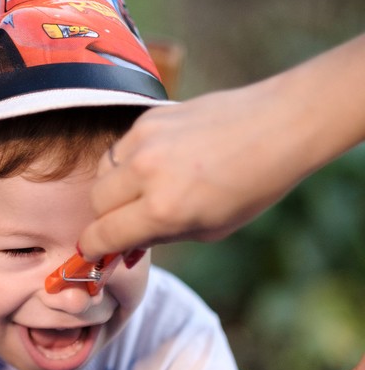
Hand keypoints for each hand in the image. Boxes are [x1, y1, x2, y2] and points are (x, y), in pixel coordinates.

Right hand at [78, 34, 364, 260]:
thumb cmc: (252, 185)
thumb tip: (124, 243)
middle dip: (105, 217)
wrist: (278, 125)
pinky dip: (128, 160)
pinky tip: (158, 161)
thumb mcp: (210, 229)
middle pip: (95, 202)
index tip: (92, 251)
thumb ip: (160, 236)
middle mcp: (146, 173)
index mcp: (164, 210)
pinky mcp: (147, 117)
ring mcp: (144, 140)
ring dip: (113, 187)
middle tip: (125, 220)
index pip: (103, 234)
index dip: (92, 247)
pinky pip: (119, 147)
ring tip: (143, 189)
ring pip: (102, 172)